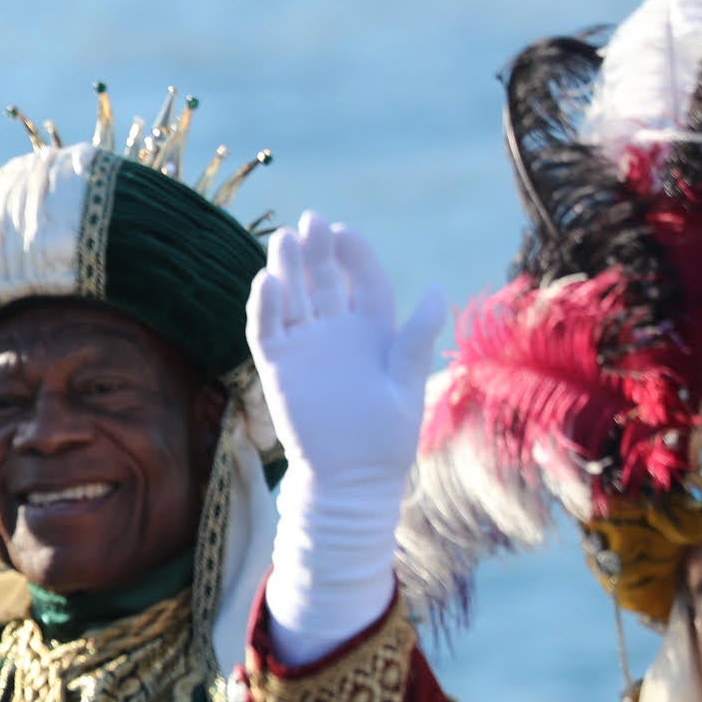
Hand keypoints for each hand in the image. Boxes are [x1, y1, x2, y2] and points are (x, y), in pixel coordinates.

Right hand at [248, 214, 445, 493]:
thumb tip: (437, 291)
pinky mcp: (278, 366)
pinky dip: (264, 306)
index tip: (343, 232)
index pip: (363, 281)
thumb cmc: (385, 439)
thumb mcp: (406, 386)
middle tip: (310, 221)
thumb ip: (414, 339)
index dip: (354, 255)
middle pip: (324, 280)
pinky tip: (266, 282)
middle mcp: (337, 332)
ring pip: (292, 297)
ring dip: (287, 268)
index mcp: (374, 331)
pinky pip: (266, 329)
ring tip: (283, 239)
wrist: (350, 480)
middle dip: (317, 250)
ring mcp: (305, 347)